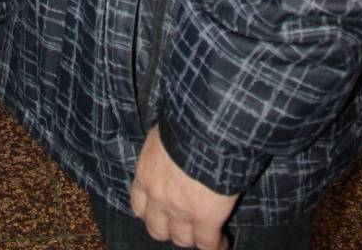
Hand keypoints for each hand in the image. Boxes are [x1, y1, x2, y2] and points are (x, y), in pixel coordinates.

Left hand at [130, 126, 236, 249]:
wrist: (205, 130)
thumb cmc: (183, 123)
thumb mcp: (162, 135)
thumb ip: (162, 152)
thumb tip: (170, 148)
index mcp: (146, 175)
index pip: (139, 205)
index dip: (150, 211)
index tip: (159, 210)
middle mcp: (158, 198)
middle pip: (157, 229)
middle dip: (169, 228)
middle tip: (182, 223)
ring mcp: (181, 212)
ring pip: (182, 239)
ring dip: (192, 237)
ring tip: (204, 234)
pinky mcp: (206, 219)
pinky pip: (208, 244)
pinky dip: (215, 245)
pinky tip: (222, 241)